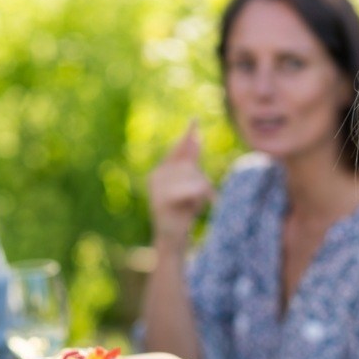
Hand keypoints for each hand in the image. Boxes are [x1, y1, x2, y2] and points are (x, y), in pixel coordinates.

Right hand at [148, 121, 214, 246]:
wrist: (172, 239)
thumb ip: (190, 161)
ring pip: (194, 178)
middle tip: (202, 198)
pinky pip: (192, 190)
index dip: (188, 137)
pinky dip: (200, 197)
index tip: (196, 119)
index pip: (178, 149)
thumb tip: (195, 137)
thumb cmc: (181, 210)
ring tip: (195, 206)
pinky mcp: (163, 201)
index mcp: (160, 170)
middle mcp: (156, 176)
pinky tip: (200, 204)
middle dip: (202, 181)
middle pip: (192, 167)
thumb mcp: (188, 183)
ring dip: (202, 192)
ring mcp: (157, 188)